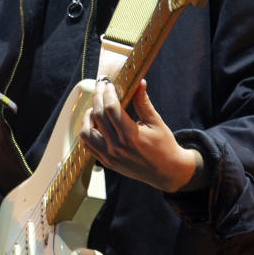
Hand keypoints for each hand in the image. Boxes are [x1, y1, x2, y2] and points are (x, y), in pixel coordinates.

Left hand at [80, 78, 202, 192]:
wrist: (166, 172)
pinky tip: (94, 123)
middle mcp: (117, 146)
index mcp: (131, 135)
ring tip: (95, 107)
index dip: (108, 93)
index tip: (108, 84)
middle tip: (100, 87)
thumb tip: (140, 82)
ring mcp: (109, 156)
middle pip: (98, 116)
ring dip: (88, 116)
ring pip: (86, 132)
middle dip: (97, 97)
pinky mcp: (106, 162)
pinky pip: (88, 145)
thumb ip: (143, 103)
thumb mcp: (156, 122)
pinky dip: (87, 132)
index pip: (111, 108)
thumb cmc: (164, 145)